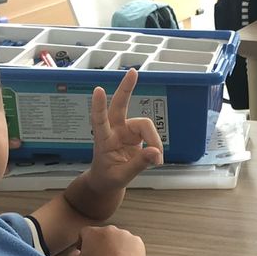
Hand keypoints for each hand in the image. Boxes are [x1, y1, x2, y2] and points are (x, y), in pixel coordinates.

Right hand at [63, 224, 146, 255]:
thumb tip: (75, 252)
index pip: (85, 233)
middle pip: (103, 235)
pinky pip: (131, 244)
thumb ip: (71, 255)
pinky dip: (129, 251)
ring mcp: (125, 234)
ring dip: (115, 247)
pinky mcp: (137, 241)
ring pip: (118, 239)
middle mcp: (109, 229)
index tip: (85, 253)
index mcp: (93, 232)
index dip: (83, 243)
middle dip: (101, 244)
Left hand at [87, 68, 163, 192]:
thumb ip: (139, 164)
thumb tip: (156, 153)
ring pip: (145, 125)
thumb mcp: (121, 176)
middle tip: (133, 72)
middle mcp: (114, 130)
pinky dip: (156, 145)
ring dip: (154, 140)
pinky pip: (151, 134)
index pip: (99, 120)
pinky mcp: (136, 135)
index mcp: (103, 139)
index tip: (99, 90)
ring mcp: (126, 131)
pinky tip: (156, 158)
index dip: (99, 106)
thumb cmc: (108, 178)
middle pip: (120, 105)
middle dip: (126, 88)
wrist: (106, 182)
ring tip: (157, 160)